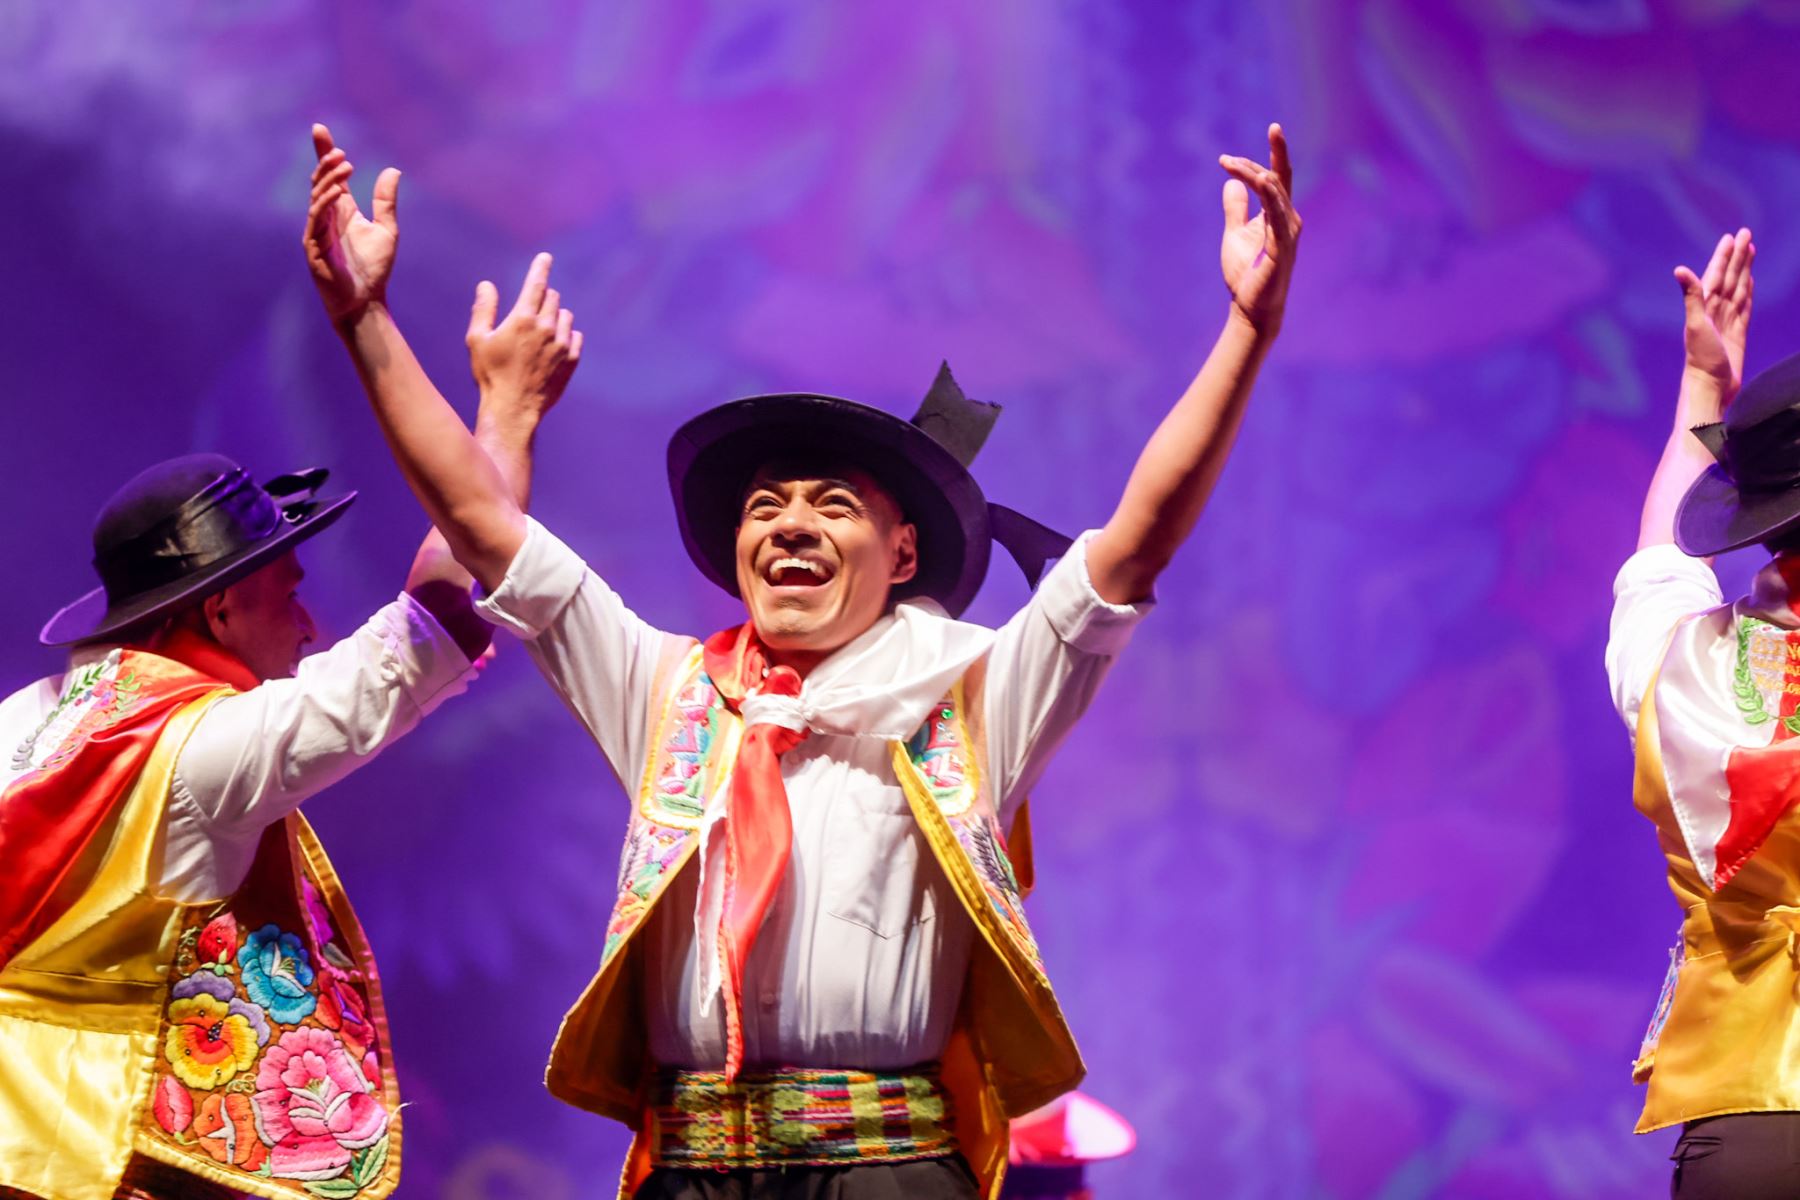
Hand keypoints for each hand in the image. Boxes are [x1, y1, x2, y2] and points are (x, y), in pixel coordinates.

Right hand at [304, 123, 399, 321]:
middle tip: (338, 150)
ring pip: (317, 198)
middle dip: (324, 163)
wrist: (365, 301)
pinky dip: (324, 203)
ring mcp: (317, 232)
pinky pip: (316, 220)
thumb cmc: (373, 269)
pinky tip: (336, 192)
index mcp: (340, 212)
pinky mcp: (314, 247)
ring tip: (343, 165)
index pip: (329, 177)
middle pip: (319, 183)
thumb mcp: (386, 230)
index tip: (319, 130)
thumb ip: (386, 202)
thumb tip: (393, 170)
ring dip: (328, 181)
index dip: (323, 153)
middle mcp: (325, 218)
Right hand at [468, 253, 583, 430]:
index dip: (541, 267)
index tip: (546, 257)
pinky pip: (575, 337)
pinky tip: (553, 347)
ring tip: (539, 334)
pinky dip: (567, 336)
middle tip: (528, 314)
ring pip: (565, 316)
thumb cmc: (490, 375)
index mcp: (523, 319)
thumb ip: (483, 309)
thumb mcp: (477, 340)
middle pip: (552, 298)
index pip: (536, 284)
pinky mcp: (572, 361)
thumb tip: (487, 285)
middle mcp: (547, 328)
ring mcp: (563, 345)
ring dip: (555, 317)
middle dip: (542, 298)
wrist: (513, 408)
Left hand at [1219, 124, 1301, 335]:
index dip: (1263, 158)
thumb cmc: (1247, 273)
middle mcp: (1288, 218)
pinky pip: (1278, 216)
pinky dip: (1271, 197)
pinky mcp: (1283, 246)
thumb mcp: (1235, 234)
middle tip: (1227, 158)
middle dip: (1265, 158)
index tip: (1225, 158)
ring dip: (1256, 177)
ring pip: (1276, 194)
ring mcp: (1288, 232)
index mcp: (1277, 213)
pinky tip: (1261, 181)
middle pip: (1277, 179)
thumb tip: (1230, 183)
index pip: (1277, 177)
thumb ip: (1236, 209)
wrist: (1251, 306)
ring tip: (1238, 166)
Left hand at [1675, 228, 1753, 396]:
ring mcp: (1726, 320)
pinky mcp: (1737, 331)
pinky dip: (1747, 291)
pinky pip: (1744, 305)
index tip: (1731, 236)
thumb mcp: (1695, 324)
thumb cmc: (1700, 358)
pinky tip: (1749, 281)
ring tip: (1750, 250)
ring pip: (1738, 287)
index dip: (1724, 255)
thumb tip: (1679, 269)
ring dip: (1744, 268)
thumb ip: (1691, 296)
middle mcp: (1715, 310)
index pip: (1716, 273)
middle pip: (1729, 275)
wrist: (1711, 386)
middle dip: (1737, 255)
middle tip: (1746, 232)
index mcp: (1704, 305)